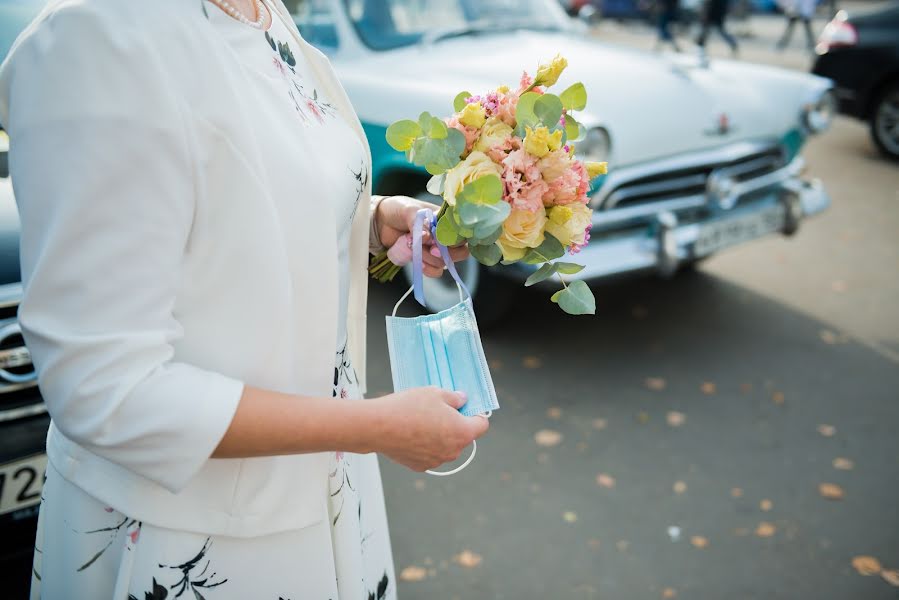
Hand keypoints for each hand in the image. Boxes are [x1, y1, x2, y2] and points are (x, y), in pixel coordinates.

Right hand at [371, 387, 489, 471]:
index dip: (476, 414)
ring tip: (421, 421)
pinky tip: (412, 433)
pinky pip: (430, 454)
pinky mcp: (421, 466)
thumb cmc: (408, 408)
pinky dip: (425, 445)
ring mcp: (437, 461)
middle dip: (455, 424)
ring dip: (440, 436)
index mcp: (462, 432)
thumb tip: (462, 400)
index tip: (465, 407)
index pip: (482, 425)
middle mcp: (453, 451)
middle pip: (463, 436)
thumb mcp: (436, 393)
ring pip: (446, 446)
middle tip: (439, 410)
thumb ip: (454, 398)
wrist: (378, 427)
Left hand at [376, 195, 469, 277]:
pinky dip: (429, 270)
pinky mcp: (426, 260)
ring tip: (416, 251)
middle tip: (431, 249)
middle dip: (446, 253)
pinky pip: (436, 271)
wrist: (381, 222)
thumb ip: (419, 223)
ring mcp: (436, 249)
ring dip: (431, 260)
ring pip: (445, 262)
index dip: (455, 239)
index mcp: (445, 219)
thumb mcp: (409, 210)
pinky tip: (420, 264)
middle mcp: (444, 235)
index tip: (440, 240)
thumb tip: (427, 237)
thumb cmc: (398, 210)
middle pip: (460, 251)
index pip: (461, 232)